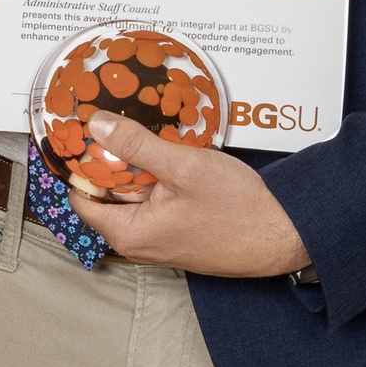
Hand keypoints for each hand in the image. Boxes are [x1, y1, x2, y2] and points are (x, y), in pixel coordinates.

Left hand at [74, 114, 312, 279]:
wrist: (286, 235)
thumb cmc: (238, 208)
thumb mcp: (183, 166)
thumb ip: (136, 145)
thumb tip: (97, 126)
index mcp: (129, 232)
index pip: (80, 196)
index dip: (80, 163)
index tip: (84, 132)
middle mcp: (139, 244)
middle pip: (107, 195)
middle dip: (113, 160)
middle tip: (122, 122)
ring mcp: (160, 242)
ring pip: (134, 197)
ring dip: (140, 169)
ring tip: (152, 135)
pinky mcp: (179, 237)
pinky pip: (156, 205)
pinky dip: (159, 182)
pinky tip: (174, 159)